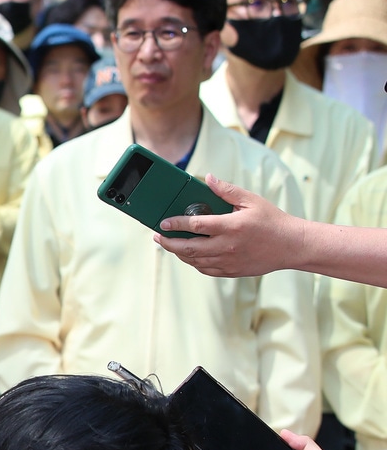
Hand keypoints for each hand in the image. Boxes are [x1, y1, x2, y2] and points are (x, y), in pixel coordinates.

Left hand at [153, 174, 305, 277]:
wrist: (291, 246)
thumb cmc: (272, 220)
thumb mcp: (251, 200)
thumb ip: (227, 190)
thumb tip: (208, 178)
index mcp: (231, 226)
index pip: (196, 225)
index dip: (176, 224)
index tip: (162, 223)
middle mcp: (227, 246)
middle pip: (188, 248)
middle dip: (168, 243)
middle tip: (158, 237)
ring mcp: (228, 261)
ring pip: (194, 261)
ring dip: (178, 253)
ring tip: (169, 244)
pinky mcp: (231, 271)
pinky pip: (205, 269)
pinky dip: (193, 262)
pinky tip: (188, 255)